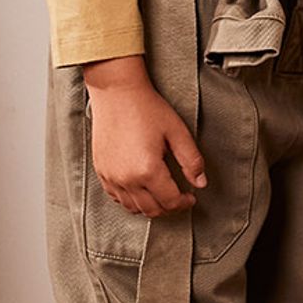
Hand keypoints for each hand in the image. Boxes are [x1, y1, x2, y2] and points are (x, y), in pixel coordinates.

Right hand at [82, 55, 207, 216]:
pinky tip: (141, 188)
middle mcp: (127, 178)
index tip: (190, 197)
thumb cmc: (145, 107)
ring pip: (133, 207)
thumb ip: (191, 160)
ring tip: (161, 194)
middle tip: (179, 198)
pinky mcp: (101, 171)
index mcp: (148, 170)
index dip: (184, 203)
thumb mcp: (177, 132)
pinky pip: (116, 197)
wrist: (116, 92)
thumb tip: (200, 182)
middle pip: (152, 209)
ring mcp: (111, 176)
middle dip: (169, 207)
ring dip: (150, 205)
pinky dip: (131, 199)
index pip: (170, 202)